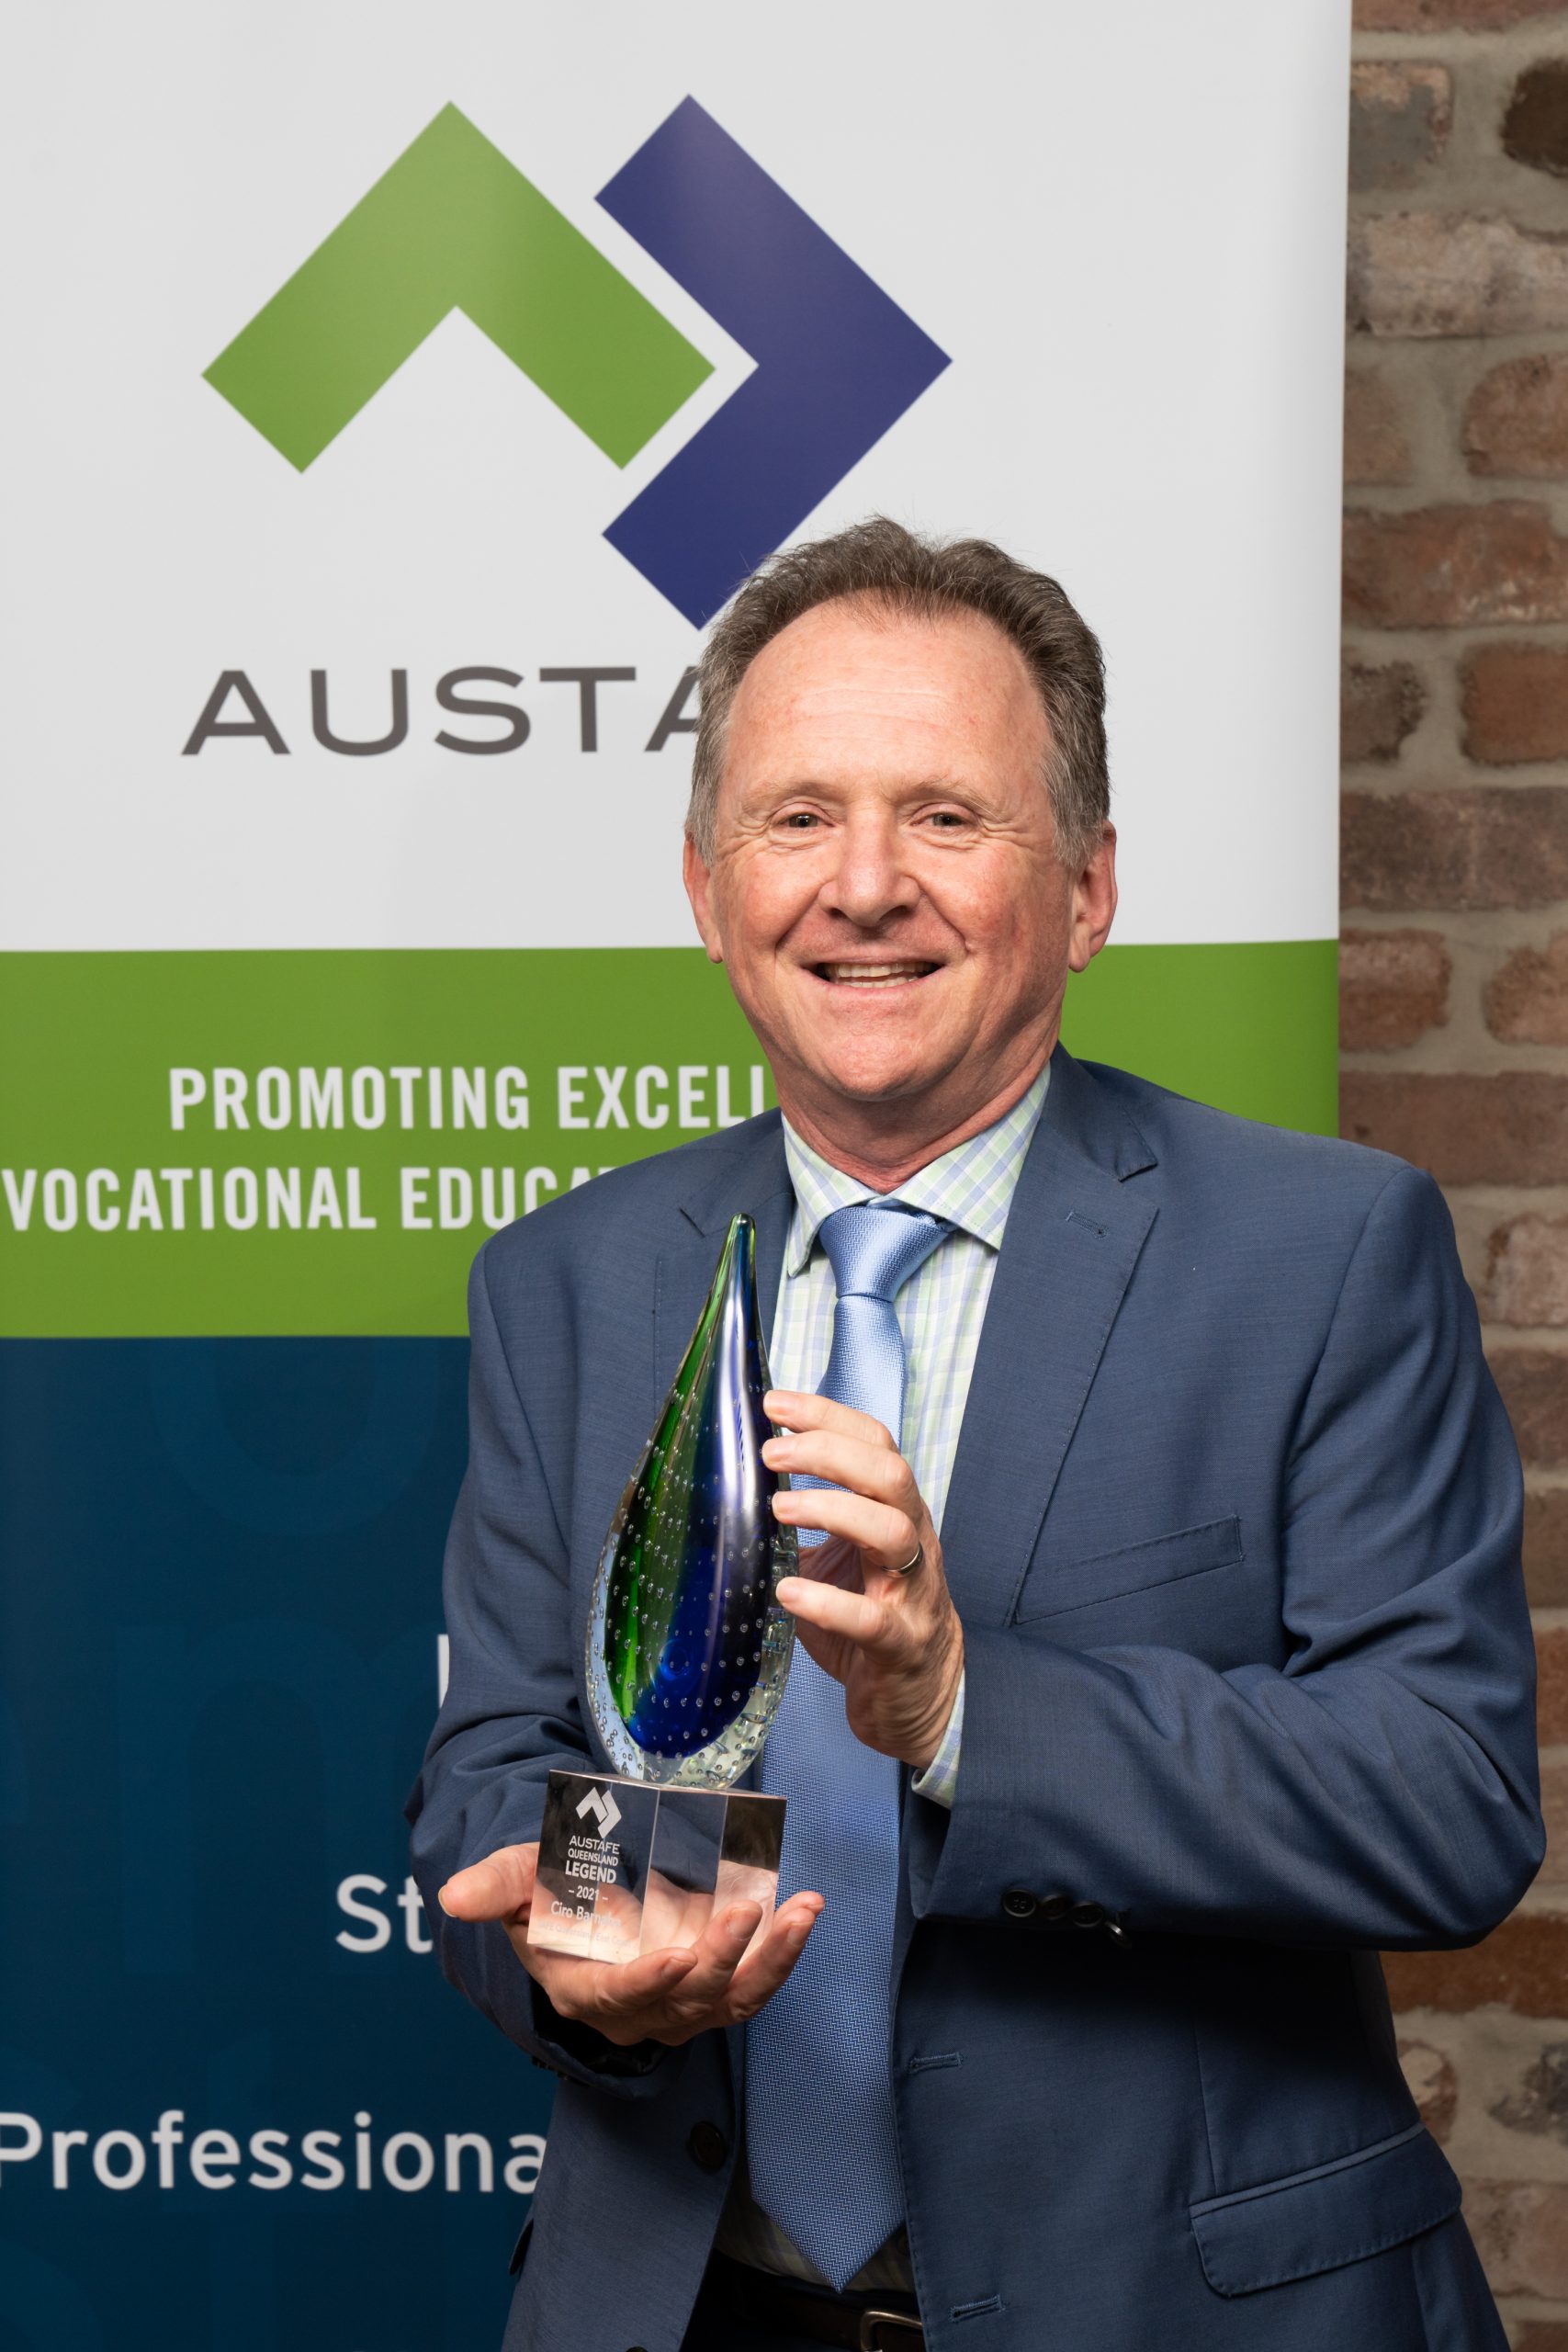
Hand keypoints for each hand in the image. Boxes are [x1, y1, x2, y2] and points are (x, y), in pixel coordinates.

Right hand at [437, 1842, 823, 2048]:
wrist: (582, 1901)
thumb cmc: (547, 1892)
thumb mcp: (517, 1880)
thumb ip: (494, 1886)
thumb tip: (451, 1897)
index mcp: (583, 1989)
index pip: (617, 1997)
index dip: (648, 1983)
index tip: (679, 1954)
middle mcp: (637, 2009)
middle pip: (685, 1998)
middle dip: (720, 1958)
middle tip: (745, 1910)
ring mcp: (681, 2003)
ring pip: (732, 2000)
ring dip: (772, 1961)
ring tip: (802, 1912)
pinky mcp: (714, 1989)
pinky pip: (754, 1985)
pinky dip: (783, 1954)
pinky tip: (805, 1909)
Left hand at [764, 1389, 964, 1772]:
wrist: (919, 1694)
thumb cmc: (871, 1614)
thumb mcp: (837, 1556)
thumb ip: (802, 1522)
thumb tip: (731, 1486)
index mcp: (894, 1511)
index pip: (875, 1443)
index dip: (829, 1416)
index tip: (775, 1404)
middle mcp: (912, 1541)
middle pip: (890, 1474)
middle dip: (830, 1452)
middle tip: (772, 1451)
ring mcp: (912, 1591)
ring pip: (893, 1532)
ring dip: (834, 1509)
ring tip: (779, 1507)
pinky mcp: (900, 1643)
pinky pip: (872, 1619)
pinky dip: (828, 1603)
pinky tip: (787, 1592)